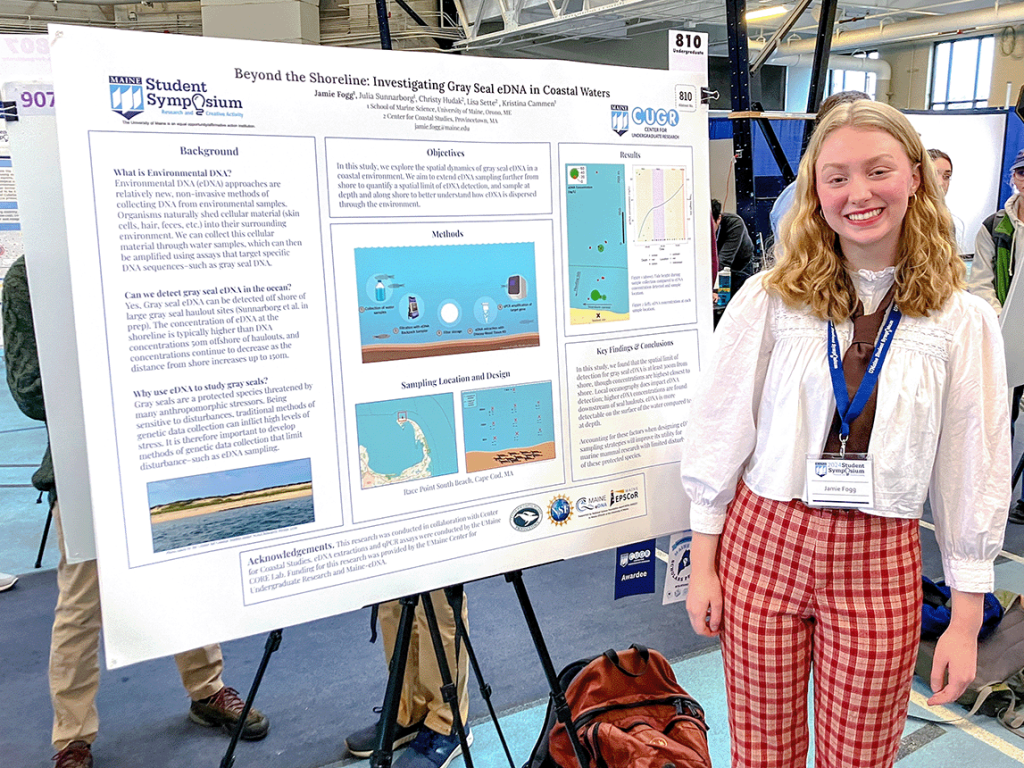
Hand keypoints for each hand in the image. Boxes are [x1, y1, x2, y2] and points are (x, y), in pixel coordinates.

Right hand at [686, 568, 722, 636]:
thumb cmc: (709, 583)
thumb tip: (714, 627)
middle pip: (696, 627)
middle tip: (716, 626)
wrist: (701, 570)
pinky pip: (694, 612)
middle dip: (707, 629)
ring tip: (714, 617)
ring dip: (704, 622)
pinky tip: (709, 609)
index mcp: (697, 611)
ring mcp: (689, 604)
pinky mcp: (689, 599)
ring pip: (695, 620)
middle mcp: (690, 609)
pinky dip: (701, 615)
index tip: (717, 631)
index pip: (700, 630)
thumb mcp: (717, 602)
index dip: (710, 634)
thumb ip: (716, 617)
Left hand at [928, 588, 983, 705]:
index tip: (929, 703)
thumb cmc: (951, 642)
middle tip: (931, 700)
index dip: (938, 701)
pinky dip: (953, 688)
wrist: (965, 631)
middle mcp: (968, 678)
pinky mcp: (971, 669)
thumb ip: (937, 676)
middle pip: (955, 695)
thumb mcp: (939, 659)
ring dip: (948, 694)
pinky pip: (962, 684)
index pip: (949, 696)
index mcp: (959, 677)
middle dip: (943, 699)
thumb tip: (935, 689)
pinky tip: (945, 685)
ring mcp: (971, 674)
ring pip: (959, 690)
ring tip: (936, 694)